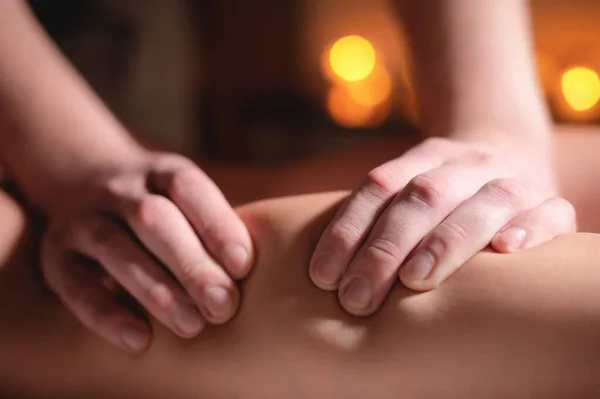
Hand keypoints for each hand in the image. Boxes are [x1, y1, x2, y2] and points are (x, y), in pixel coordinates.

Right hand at [40, 150, 252, 351]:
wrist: (86, 182)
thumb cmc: (163, 208)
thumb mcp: (187, 201)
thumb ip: (215, 228)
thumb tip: (252, 275)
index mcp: (161, 172)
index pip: (188, 188)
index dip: (216, 224)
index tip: (243, 265)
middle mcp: (120, 190)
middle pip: (153, 220)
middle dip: (191, 264)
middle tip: (223, 306)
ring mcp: (83, 219)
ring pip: (114, 248)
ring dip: (156, 290)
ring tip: (192, 325)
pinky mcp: (57, 254)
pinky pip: (75, 284)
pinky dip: (106, 313)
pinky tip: (139, 339)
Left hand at [309, 136, 575, 315]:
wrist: (511, 150)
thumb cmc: (446, 194)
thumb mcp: (410, 189)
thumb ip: (377, 219)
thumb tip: (326, 278)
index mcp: (425, 157)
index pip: (379, 187)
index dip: (348, 230)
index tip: (324, 277)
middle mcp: (466, 163)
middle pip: (424, 196)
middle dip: (386, 247)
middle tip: (357, 297)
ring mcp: (511, 179)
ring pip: (484, 201)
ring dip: (446, 240)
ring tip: (414, 279)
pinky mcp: (549, 202)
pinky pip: (551, 212)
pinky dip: (532, 229)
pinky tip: (507, 249)